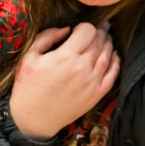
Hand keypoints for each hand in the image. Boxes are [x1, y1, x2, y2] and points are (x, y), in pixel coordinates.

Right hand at [8, 22, 118, 138]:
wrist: (33, 118)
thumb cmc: (28, 87)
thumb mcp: (29, 56)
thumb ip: (47, 37)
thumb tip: (66, 29)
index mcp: (65, 56)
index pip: (88, 30)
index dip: (85, 27)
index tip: (79, 30)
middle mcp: (82, 68)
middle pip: (100, 41)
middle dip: (100, 32)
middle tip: (99, 28)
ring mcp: (92, 82)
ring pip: (108, 55)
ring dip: (108, 44)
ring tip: (106, 39)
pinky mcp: (96, 94)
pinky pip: (113, 74)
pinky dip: (116, 62)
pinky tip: (114, 55)